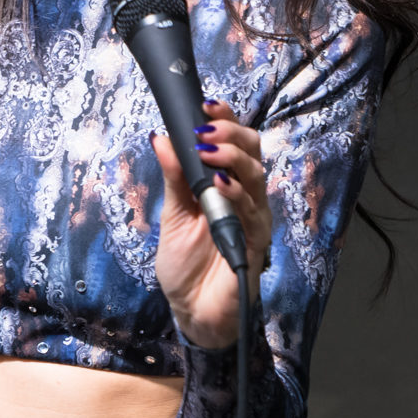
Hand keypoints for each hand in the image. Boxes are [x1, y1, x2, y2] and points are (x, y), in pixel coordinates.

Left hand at [151, 98, 272, 349]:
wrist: (192, 312)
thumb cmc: (185, 265)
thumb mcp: (172, 215)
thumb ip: (173, 178)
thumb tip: (161, 137)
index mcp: (226, 186)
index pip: (235, 144)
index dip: (226, 121)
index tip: (207, 104)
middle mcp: (245, 198)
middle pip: (252, 152)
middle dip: (231, 133)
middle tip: (205, 130)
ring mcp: (253, 220)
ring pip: (257, 177)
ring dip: (233, 159)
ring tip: (208, 151)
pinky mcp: (255, 244)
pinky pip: (253, 213)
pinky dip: (237, 195)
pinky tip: (220, 186)